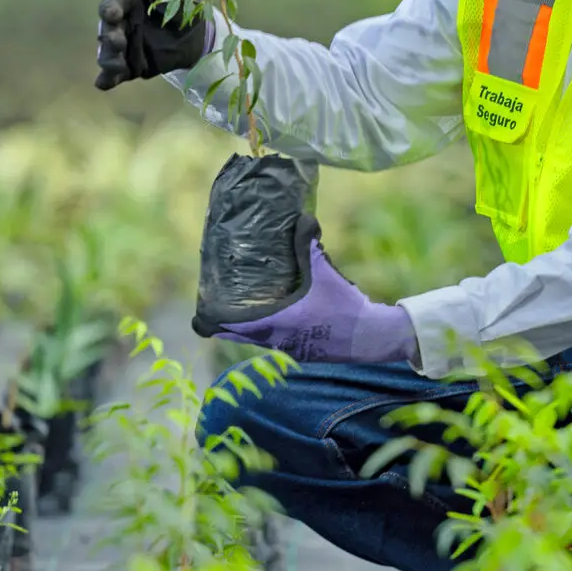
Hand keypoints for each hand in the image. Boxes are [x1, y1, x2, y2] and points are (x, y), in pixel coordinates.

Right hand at [95, 0, 212, 89]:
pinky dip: (106, 80)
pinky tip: (103, 84)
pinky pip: (115, 74)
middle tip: (117, 43)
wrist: (199, 38)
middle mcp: (120, 24)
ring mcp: (124, 46)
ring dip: (108, 60)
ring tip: (115, 67)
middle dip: (109, 37)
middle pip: (106, 30)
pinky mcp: (130, 66)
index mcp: (127, 1)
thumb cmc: (184, 6)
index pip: (112, 4)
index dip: (110, 9)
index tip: (112, 13)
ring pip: (108, 54)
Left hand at [215, 240, 417, 364]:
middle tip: (215, 307)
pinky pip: (274, 342)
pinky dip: (266, 332)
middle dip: (225, 324)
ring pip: (256, 341)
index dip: (212, 322)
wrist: (370, 338)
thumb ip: (308, 246)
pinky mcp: (302, 352)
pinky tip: (275, 317)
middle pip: (238, 337)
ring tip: (240, 309)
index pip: (232, 327)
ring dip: (246, 329)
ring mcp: (290, 350)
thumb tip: (303, 218)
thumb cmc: (344, 308)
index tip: (200, 313)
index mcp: (276, 323)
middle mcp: (277, 340)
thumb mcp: (324, 273)